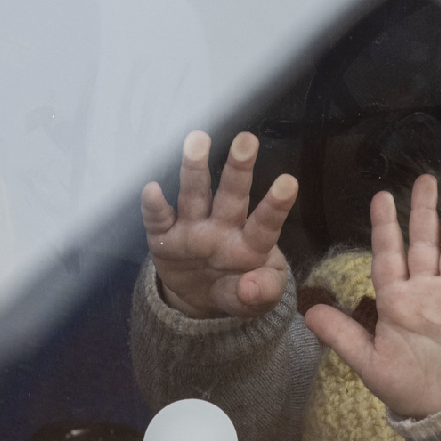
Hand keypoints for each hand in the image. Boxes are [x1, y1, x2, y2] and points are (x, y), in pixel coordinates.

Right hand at [141, 130, 298, 319]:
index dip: (276, 205)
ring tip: (197, 140)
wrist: (198, 298)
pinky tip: (152, 189)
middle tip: (246, 139)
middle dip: (239, 169)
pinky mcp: (164, 236)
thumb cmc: (238, 289)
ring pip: (195, 195)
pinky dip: (154, 206)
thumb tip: (250, 289)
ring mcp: (192, 228)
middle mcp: (223, 227)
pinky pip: (158, 220)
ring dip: (195, 169)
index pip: (265, 223)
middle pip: (232, 195)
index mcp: (251, 243)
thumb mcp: (256, 301)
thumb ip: (261, 293)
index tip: (288, 182)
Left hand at [303, 175, 440, 418]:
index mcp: (399, 301)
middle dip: (423, 211)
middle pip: (425, 242)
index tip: (381, 197)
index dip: (385, 227)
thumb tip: (306, 314)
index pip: (389, 255)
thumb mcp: (369, 362)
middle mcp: (429, 292)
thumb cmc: (408, 388)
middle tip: (423, 179)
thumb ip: (342, 335)